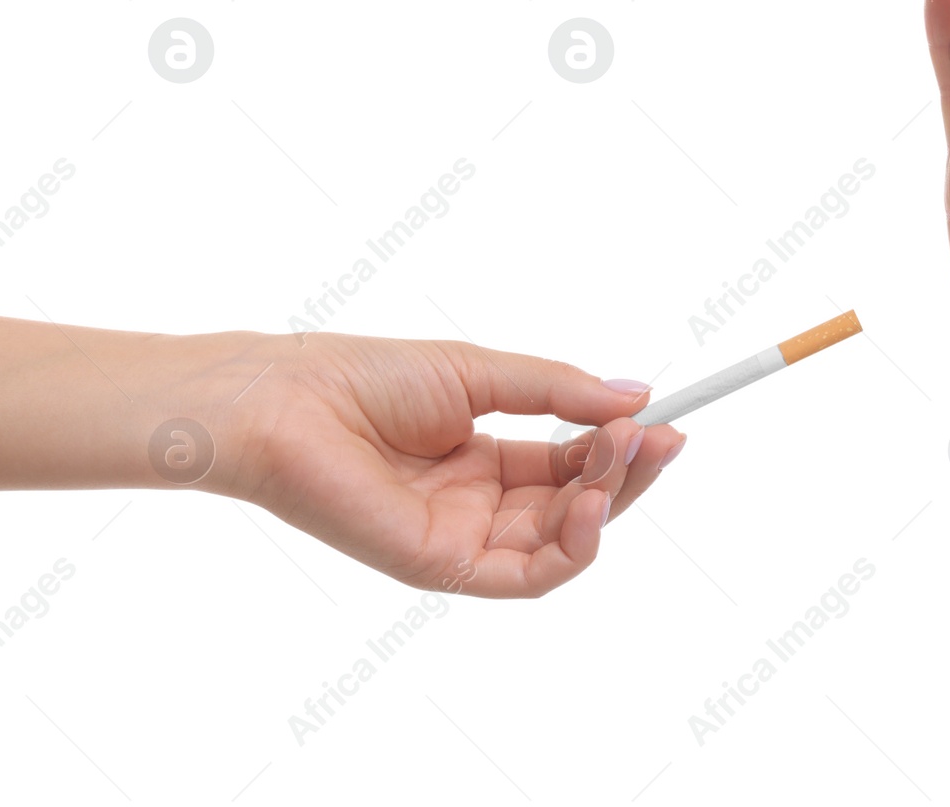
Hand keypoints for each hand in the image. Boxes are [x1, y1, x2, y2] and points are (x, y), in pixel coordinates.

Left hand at [218, 332, 684, 597]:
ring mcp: (461, 539)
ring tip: (630, 453)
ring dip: (609, 501)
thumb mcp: (480, 373)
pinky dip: (573, 548)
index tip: (664, 419)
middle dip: (625, 471)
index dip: (619, 445)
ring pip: (562, 542)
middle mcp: (478, 505)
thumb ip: (557, 390)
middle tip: (661, 436)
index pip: (570, 462)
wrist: (285, 402)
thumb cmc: (363, 377)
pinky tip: (595, 504)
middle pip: (576, 503)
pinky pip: (526, 576)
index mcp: (483, 459)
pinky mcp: (442, 566)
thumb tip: (636, 395)